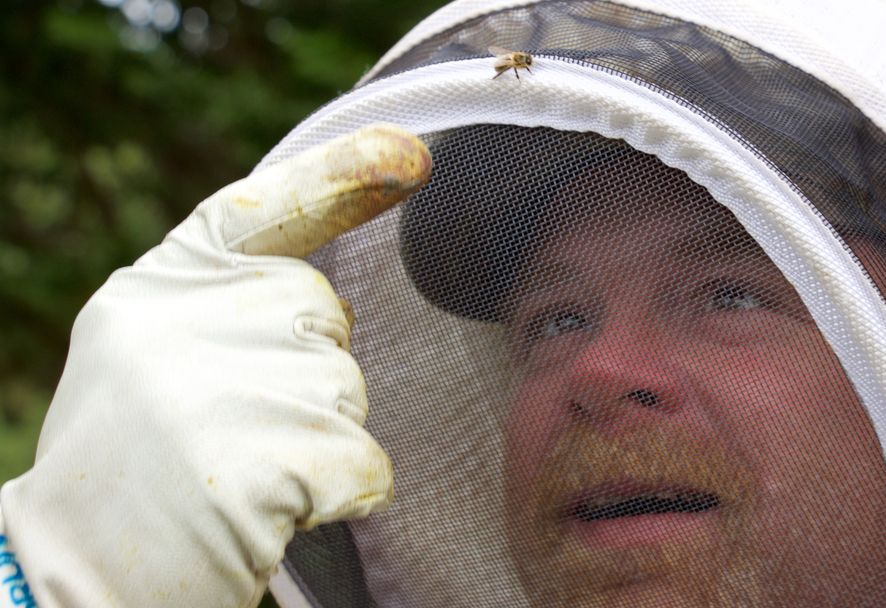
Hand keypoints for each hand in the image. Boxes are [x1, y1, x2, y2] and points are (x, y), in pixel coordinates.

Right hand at [0, 124, 430, 606]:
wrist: (74, 584)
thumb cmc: (132, 469)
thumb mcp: (152, 356)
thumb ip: (225, 304)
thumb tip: (324, 292)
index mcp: (155, 289)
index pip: (261, 208)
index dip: (342, 176)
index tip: (412, 154)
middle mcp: (184, 321)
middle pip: (322, 313)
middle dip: (305, 372)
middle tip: (231, 431)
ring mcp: (223, 389)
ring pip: (348, 391)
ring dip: (317, 438)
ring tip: (236, 474)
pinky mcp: (266, 462)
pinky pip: (365, 461)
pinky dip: (340, 492)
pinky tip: (271, 510)